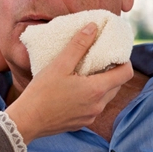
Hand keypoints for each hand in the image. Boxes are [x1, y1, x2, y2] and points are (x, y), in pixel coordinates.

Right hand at [6, 22, 133, 144]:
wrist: (26, 121)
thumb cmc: (41, 92)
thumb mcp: (59, 65)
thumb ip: (78, 45)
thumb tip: (93, 28)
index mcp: (96, 89)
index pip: (126, 73)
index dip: (124, 61)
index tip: (112, 54)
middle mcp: (98, 105)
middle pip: (116, 85)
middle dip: (110, 73)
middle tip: (95, 62)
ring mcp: (90, 117)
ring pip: (104, 98)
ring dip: (99, 86)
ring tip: (82, 76)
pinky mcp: (81, 124)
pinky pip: (92, 108)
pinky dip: (88, 98)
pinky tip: (72, 92)